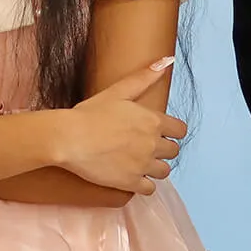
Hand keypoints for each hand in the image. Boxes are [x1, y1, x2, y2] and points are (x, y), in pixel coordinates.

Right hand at [57, 58, 186, 194]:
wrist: (70, 138)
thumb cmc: (91, 112)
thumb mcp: (119, 90)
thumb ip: (145, 77)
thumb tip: (167, 60)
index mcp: (153, 121)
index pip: (180, 130)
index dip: (172, 131)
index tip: (162, 132)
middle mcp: (152, 144)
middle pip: (173, 151)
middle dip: (164, 149)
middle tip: (147, 146)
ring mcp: (142, 165)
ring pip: (164, 171)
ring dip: (155, 166)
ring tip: (140, 161)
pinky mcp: (130, 183)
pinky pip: (149, 189)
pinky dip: (143, 184)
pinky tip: (132, 176)